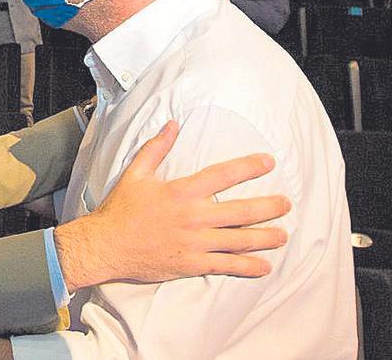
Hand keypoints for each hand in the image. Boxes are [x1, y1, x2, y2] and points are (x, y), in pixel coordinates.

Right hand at [55, 120, 290, 291]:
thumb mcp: (135, 173)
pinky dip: (247, 267)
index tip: (269, 162)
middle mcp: (193, 216)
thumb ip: (157, 148)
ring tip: (282, 235)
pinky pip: (225, 266)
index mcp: (182, 192)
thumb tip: (173, 124)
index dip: (250, 166)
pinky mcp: (191, 263)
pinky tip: (264, 266)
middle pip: (242, 211)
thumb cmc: (119, 209)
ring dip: (265, 237)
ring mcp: (194, 242)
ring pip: (239, 239)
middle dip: (269, 207)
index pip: (224, 175)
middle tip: (286, 204)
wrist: (105, 245)